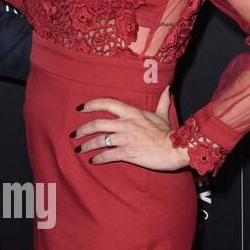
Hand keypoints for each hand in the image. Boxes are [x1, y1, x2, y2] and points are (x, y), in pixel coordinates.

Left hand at [73, 88, 190, 172]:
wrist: (174, 149)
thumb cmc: (168, 133)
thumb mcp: (163, 115)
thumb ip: (163, 101)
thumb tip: (168, 89)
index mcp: (132, 112)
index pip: (107, 103)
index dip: (91, 104)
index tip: (80, 108)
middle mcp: (125, 124)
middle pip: (97, 124)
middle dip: (82, 129)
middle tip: (74, 134)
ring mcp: (125, 139)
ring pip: (99, 140)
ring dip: (86, 145)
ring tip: (79, 149)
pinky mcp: (127, 153)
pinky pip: (107, 155)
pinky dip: (98, 158)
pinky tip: (93, 161)